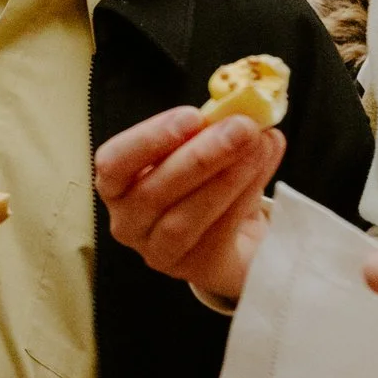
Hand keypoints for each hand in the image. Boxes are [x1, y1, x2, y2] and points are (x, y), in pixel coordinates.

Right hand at [95, 107, 283, 300]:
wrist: (235, 237)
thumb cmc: (207, 184)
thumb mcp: (205, 150)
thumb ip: (217, 129)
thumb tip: (248, 108)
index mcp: (118, 184)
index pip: (114, 163)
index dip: (149, 139)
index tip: (193, 116)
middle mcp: (128, 222)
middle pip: (152, 193)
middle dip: (201, 155)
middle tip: (241, 128)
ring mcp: (158, 252)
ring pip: (182, 220)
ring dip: (225, 179)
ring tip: (259, 146)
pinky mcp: (195, 269)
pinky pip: (216, 236)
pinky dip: (243, 198)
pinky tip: (263, 169)